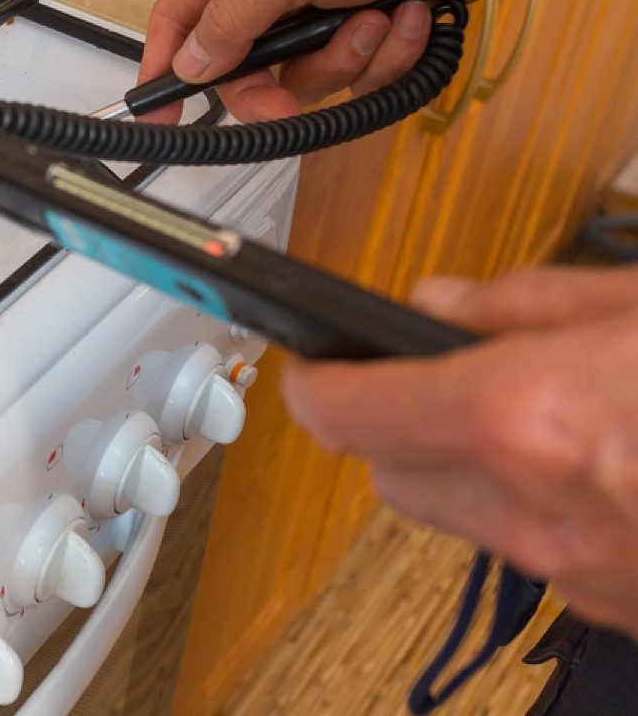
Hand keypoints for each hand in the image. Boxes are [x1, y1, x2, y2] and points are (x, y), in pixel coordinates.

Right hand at [138, 0, 518, 122]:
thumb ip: (232, 20)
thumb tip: (191, 63)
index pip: (180, 14)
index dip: (166, 65)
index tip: (157, 114)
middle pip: (246, 62)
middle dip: (277, 82)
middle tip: (288, 102)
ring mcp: (320, 3)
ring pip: (306, 73)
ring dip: (346, 58)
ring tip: (376, 21)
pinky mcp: (366, 24)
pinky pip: (358, 70)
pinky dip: (388, 51)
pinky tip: (410, 15)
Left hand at [283, 265, 637, 637]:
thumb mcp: (637, 306)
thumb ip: (525, 301)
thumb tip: (441, 302)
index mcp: (522, 418)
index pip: (344, 412)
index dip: (310, 382)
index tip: (306, 363)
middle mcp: (532, 510)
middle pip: (387, 474)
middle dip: (391, 423)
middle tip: (432, 377)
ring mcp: (575, 572)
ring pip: (459, 521)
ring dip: (464, 470)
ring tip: (531, 415)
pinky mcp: (615, 609)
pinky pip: (534, 556)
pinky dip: (537, 512)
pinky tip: (591, 469)